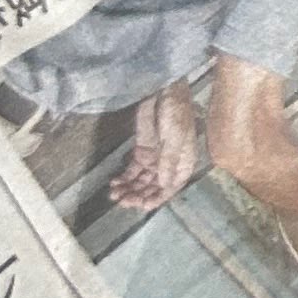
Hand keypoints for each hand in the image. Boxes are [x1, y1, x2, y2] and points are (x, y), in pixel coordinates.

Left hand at [111, 84, 201, 208]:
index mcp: (183, 162)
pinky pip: (132, 170)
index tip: (143, 206)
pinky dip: (123, 177)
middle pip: (154, 186)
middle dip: (139, 195)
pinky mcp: (141, 152)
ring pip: (141, 181)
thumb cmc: (175, 113)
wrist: (163, 92)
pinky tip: (114, 182)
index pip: (172, 186)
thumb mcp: (175, 137)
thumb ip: (169, 161)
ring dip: (129, 189)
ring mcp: (154, 158)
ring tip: (115, 194)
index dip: (158, 198)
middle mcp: (169, 164)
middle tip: (124, 201)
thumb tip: (165, 184)